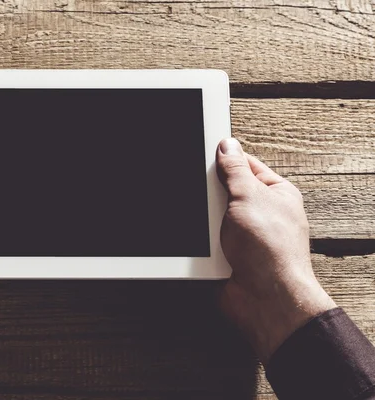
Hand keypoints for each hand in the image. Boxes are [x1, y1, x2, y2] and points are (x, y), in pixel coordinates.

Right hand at [217, 138, 335, 362]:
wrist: (265, 300)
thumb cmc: (272, 250)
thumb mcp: (250, 197)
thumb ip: (235, 169)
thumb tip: (226, 145)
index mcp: (275, 193)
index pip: (246, 165)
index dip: (225, 160)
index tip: (205, 154)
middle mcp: (260, 212)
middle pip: (223, 190)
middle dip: (210, 195)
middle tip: (207, 199)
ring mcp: (243, 234)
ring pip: (211, 215)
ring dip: (206, 222)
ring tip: (210, 229)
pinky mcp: (227, 253)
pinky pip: (205, 238)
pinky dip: (201, 241)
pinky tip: (204, 244)